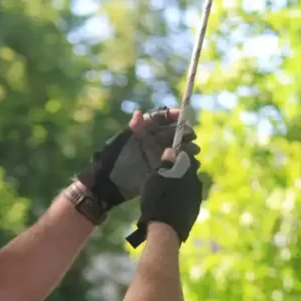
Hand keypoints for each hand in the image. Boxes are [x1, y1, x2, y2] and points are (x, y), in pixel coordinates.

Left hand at [71, 108, 199, 222]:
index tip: (183, 116)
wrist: (107, 186)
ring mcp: (156, 155)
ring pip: (176, 148)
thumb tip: (138, 113)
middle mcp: (151, 141)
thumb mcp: (119, 145)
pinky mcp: (159, 169)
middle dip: (183, 134)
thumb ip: (130, 130)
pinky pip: (174, 164)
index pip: (159, 119)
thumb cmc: (110, 162)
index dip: (171, 115)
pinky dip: (184, 164)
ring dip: (186, 149)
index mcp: (142, 131)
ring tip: (194, 153)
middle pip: (172, 133)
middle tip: (192, 137)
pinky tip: (192, 165)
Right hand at [127, 149, 203, 246]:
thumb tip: (172, 151)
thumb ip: (165, 163)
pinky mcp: (194, 213)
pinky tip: (167, 208)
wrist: (165, 230)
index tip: (166, 161)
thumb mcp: (156, 178)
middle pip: (187, 173)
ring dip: (178, 189)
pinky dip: (179, 202)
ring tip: (163, 197)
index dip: (176, 158)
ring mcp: (197, 200)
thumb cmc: (158, 200)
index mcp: (189, 172)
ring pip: (187, 188)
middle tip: (162, 180)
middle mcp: (197, 184)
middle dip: (177, 174)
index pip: (186, 157)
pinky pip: (186, 202)